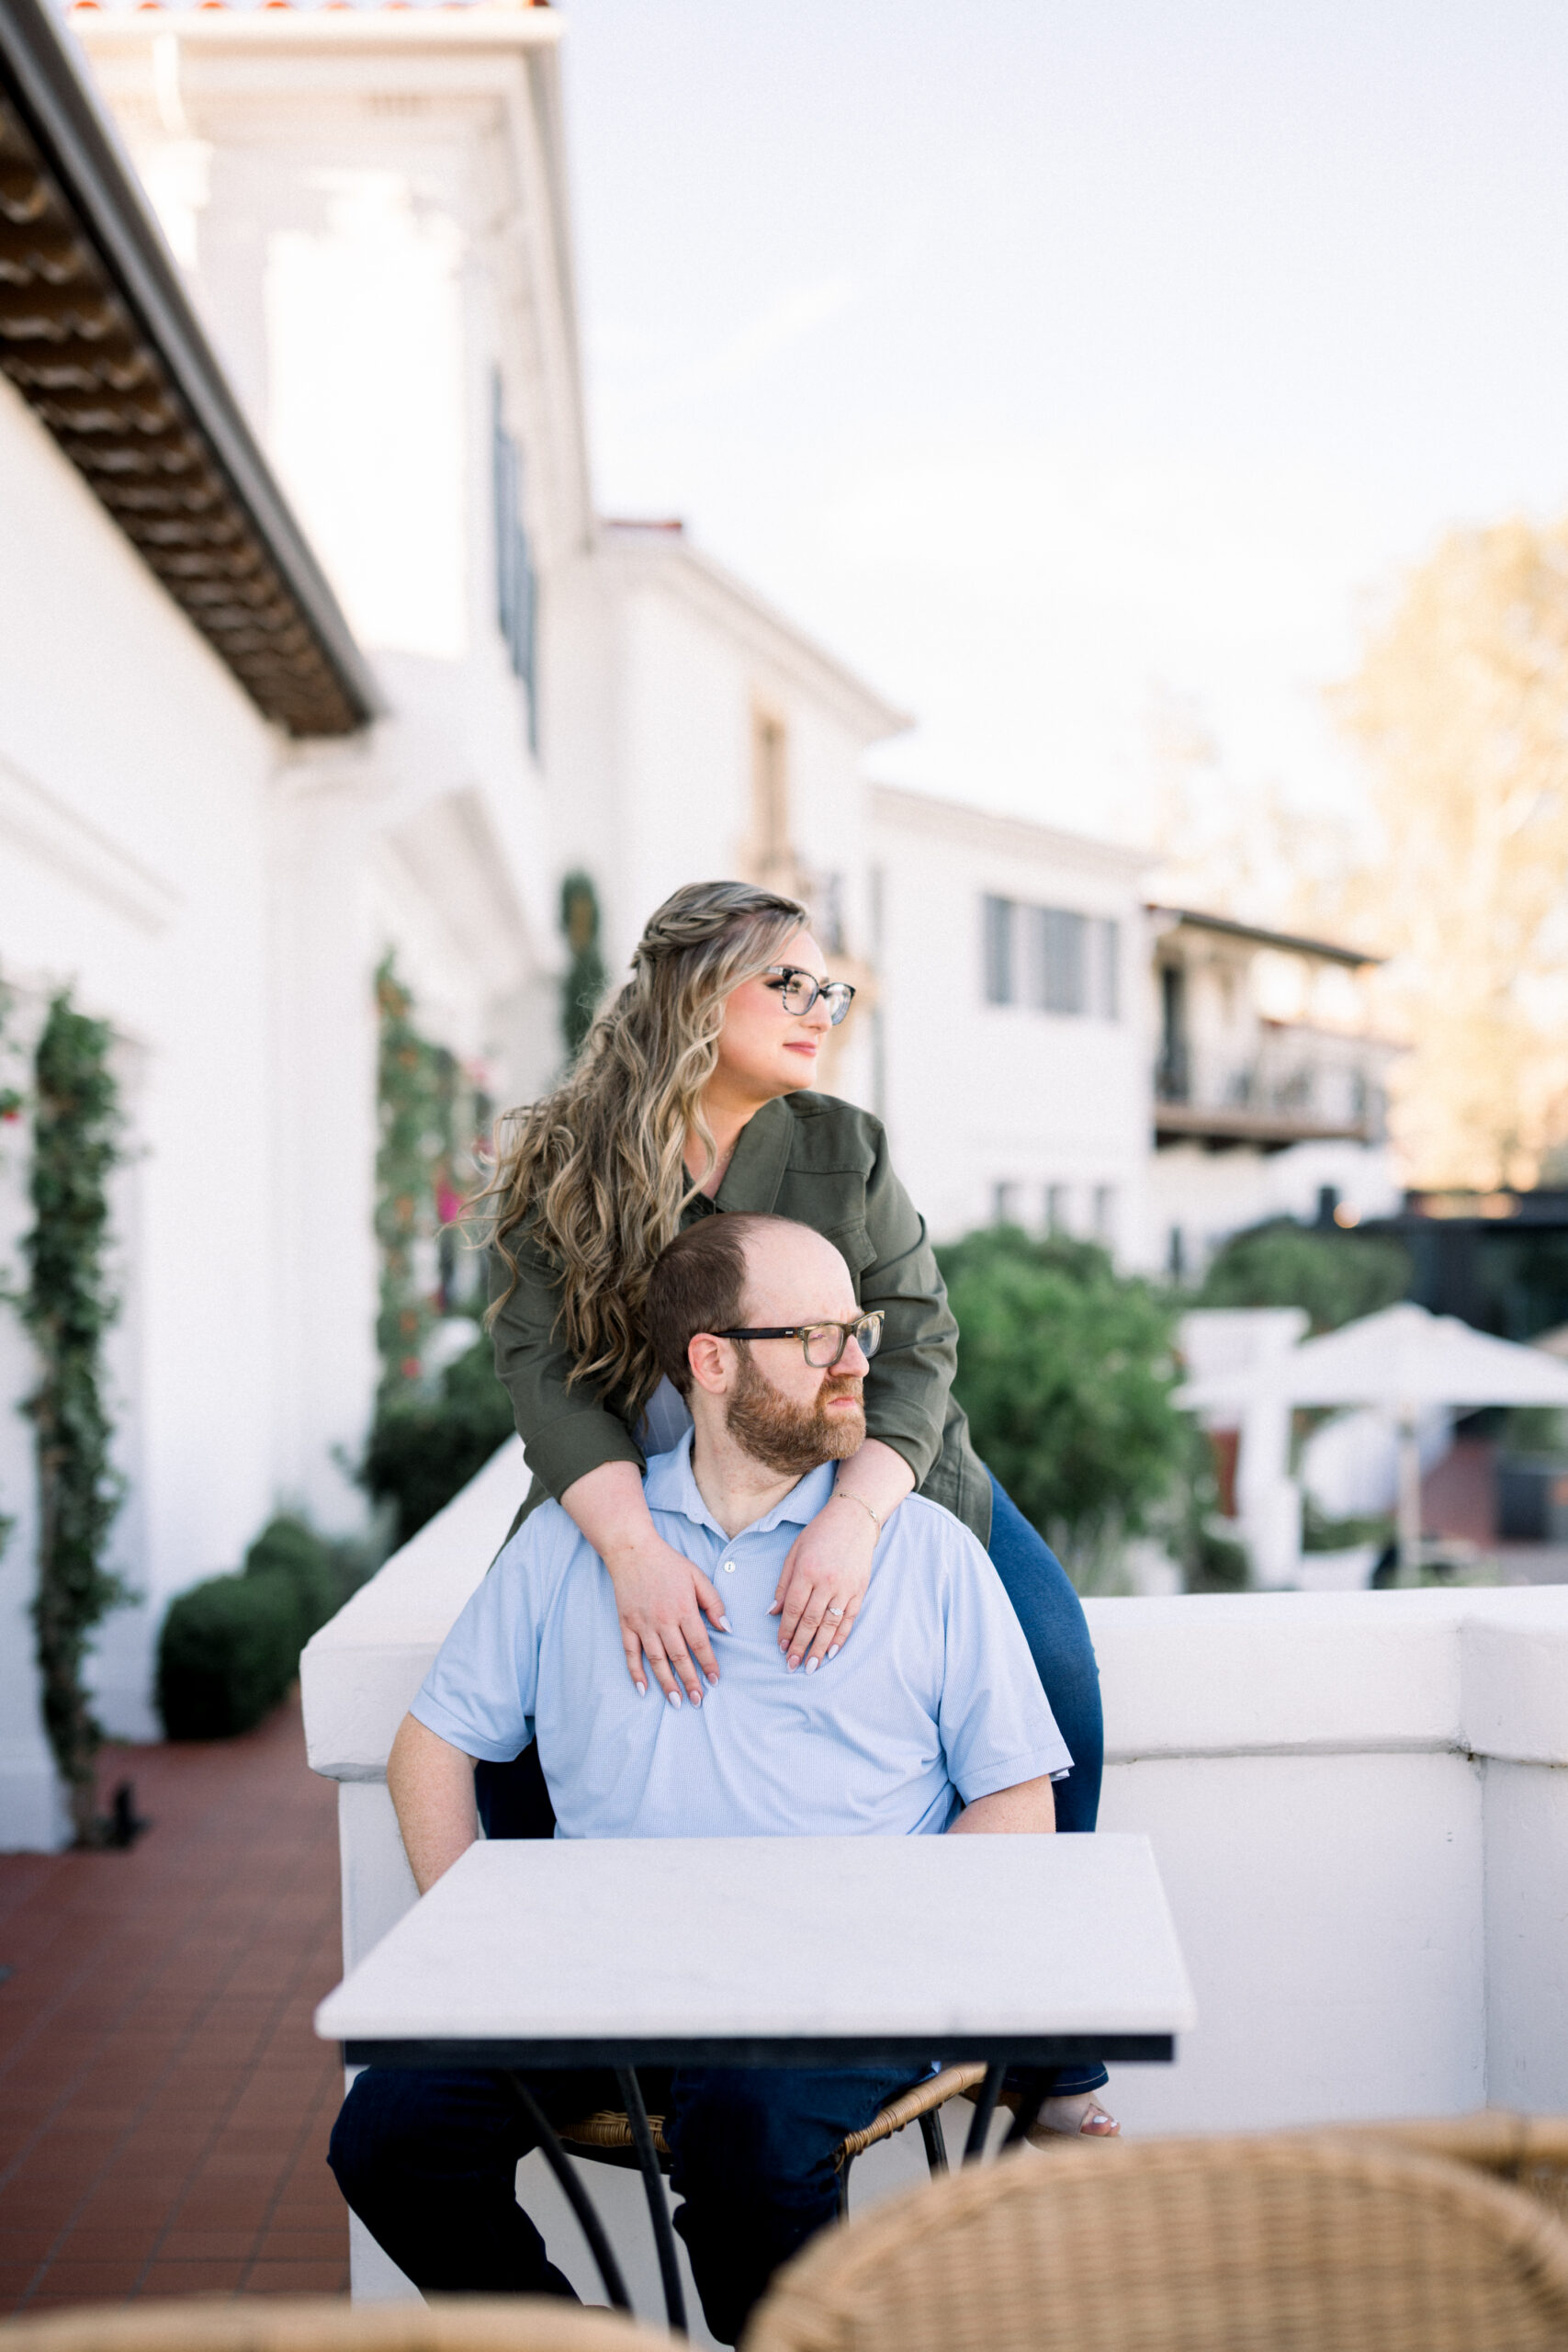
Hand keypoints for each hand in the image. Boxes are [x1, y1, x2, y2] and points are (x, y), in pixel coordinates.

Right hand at [603, 1531, 729, 1706]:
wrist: (632, 1550)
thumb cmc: (668, 1563)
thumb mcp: (697, 1576)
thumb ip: (713, 1602)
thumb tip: (727, 1628)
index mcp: (684, 1609)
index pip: (700, 1643)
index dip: (708, 1664)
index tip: (715, 1680)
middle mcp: (663, 1620)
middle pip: (679, 1657)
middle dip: (690, 1681)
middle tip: (699, 1701)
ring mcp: (642, 1624)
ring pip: (657, 1660)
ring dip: (667, 1683)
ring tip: (676, 1702)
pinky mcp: (626, 1624)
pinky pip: (631, 1653)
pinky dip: (636, 1672)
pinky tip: (643, 1689)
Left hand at [769, 1493, 876, 1672]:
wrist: (853, 1520)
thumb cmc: (819, 1535)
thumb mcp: (794, 1553)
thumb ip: (784, 1584)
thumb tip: (773, 1612)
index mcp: (807, 1571)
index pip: (794, 1609)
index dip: (786, 1631)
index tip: (780, 1647)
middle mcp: (827, 1582)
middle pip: (811, 1621)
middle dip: (800, 1646)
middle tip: (792, 1665)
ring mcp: (846, 1588)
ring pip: (830, 1625)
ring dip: (820, 1648)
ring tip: (811, 1666)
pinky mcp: (859, 1591)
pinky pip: (849, 1619)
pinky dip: (840, 1637)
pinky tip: (832, 1652)